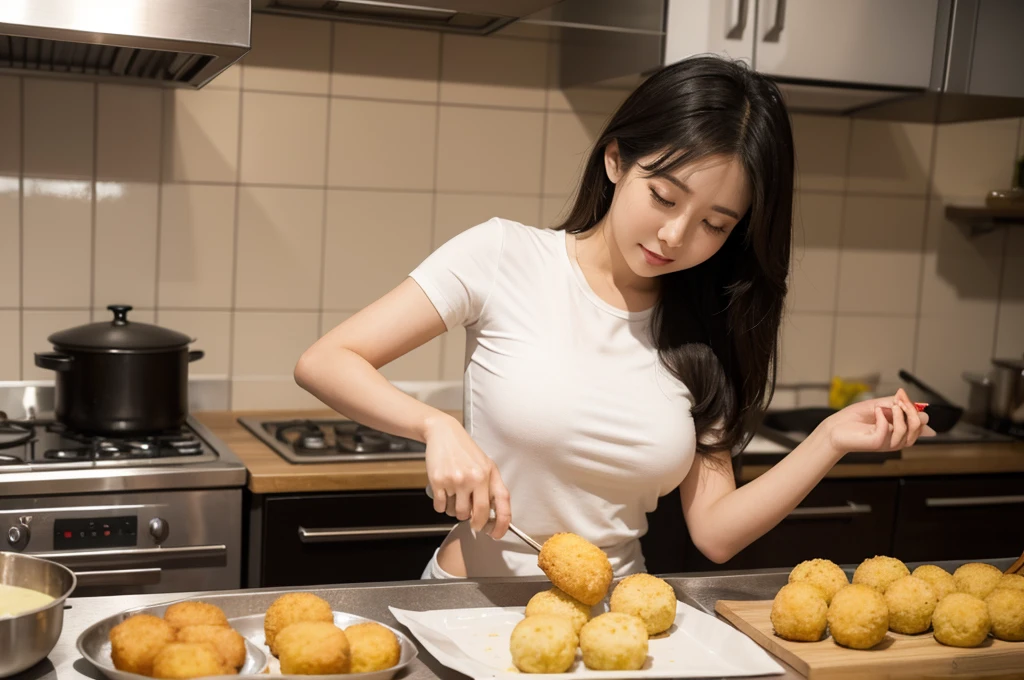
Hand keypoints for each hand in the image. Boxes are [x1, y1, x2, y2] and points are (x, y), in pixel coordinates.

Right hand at [423, 414, 510, 538]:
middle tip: (471, 519)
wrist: (443, 433)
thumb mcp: (486, 465)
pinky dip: (441, 505)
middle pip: (476, 516)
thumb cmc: (466, 451)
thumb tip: (495, 515)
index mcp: (489, 474)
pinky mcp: (438, 481)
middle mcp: (474, 478)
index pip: (501, 506)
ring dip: (455, 510)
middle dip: (474, 522)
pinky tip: (444, 492)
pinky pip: (440, 508)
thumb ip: (493, 488)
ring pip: (457, 513)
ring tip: (455, 495)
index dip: (500, 526)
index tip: (495, 534)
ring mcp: (455, 480)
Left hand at [824, 388, 935, 455]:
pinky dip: (883, 417)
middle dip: (911, 410)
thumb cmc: (854, 419)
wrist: (834, 428)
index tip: (901, 397)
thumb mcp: (880, 405)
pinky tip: (875, 412)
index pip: (921, 424)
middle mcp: (896, 439)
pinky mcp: (877, 443)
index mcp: (899, 431)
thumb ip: (900, 405)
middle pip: (918, 427)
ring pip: (906, 429)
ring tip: (886, 406)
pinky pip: (888, 429)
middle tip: (898, 401)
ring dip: (899, 414)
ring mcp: (888, 443)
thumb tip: (922, 407)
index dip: (916, 408)